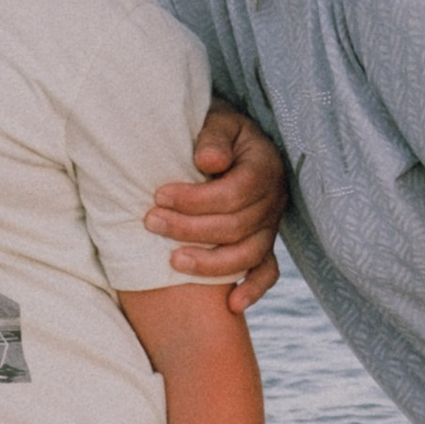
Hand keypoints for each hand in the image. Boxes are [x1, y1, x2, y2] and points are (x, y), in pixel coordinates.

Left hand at [143, 105, 288, 316]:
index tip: (158, 195)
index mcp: (265, 166)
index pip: (234, 193)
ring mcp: (271, 225)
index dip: (195, 199)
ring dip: (211, 264)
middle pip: (237, 226)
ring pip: (249, 254)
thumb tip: (208, 162)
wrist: (229, 140)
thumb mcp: (216, 120)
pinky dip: (253, 289)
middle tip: (150, 222)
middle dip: (189, 228)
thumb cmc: (215, 131)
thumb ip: (213, 137)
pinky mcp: (263, 243)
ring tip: (173, 262)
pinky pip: (267, 271)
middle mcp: (274, 199)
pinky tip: (231, 304)